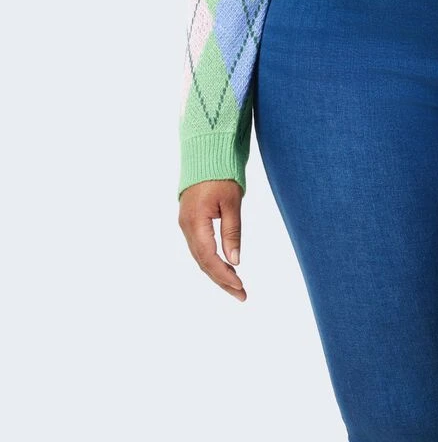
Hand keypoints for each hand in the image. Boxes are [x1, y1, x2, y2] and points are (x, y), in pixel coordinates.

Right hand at [178, 179, 246, 300]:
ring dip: (217, 272)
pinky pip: (199, 247)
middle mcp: (186, 227)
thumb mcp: (232, 201)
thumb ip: (232, 231)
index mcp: (195, 223)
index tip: (240, 288)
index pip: (209, 258)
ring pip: (200, 256)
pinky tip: (225, 267)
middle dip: (222, 280)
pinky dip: (212, 260)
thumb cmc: (221, 174)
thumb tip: (235, 261)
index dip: (224, 275)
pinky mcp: (189, 221)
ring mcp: (186, 225)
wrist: (205, 153)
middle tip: (241, 295)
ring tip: (236, 286)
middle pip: (203, 262)